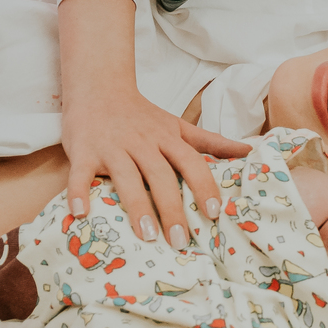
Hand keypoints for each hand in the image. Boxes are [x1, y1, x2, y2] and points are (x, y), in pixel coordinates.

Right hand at [61, 88, 250, 246]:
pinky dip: (78, 193)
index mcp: (167, 139)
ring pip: (126, 177)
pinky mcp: (84, 152)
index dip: (203, 186)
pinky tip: (81, 214)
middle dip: (172, 208)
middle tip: (180, 240)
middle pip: (160, 176)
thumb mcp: (178, 126)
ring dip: (136, 206)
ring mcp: (112, 147)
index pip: (191, 163)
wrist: (98, 87)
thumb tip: (249, 151)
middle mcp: (142, 143)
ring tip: (147, 236)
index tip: (214, 213)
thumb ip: (211, 142)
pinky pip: (80, 174)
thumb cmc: (142, 115)